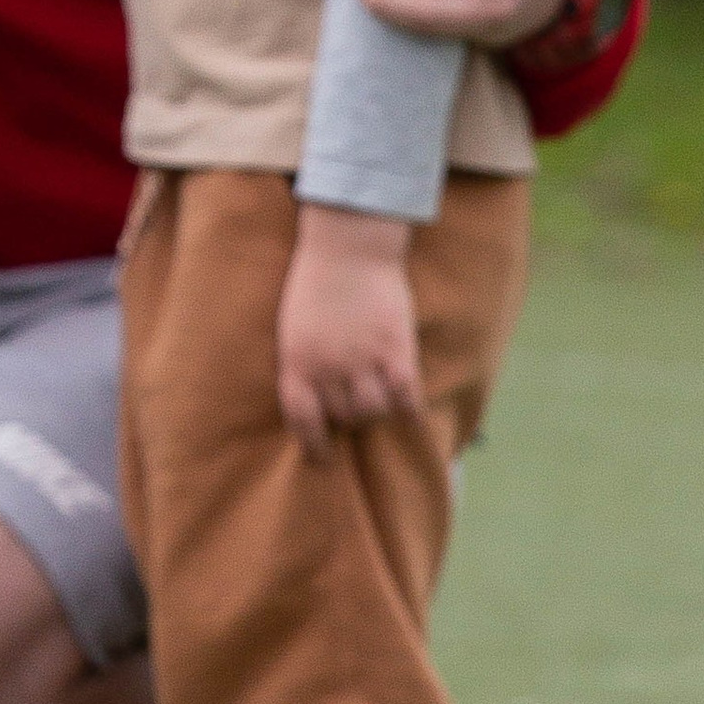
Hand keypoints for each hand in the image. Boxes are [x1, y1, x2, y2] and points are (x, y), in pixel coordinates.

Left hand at [276, 205, 422, 464]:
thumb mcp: (293, 327)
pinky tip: (410, 408)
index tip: (322, 458)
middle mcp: (329, 369)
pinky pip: (406, 396)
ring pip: (374, 411)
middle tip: (356, 409)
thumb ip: (304, 362)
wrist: (349, 246)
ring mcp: (364, 360)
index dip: (314, 445)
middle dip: (349, 418)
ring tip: (380, 399)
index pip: (303, 420)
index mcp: (297, 363)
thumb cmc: (315, 282)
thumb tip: (317, 397)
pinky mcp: (396, 350)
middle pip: (344, 416)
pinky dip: (409, 408)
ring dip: (377, 411)